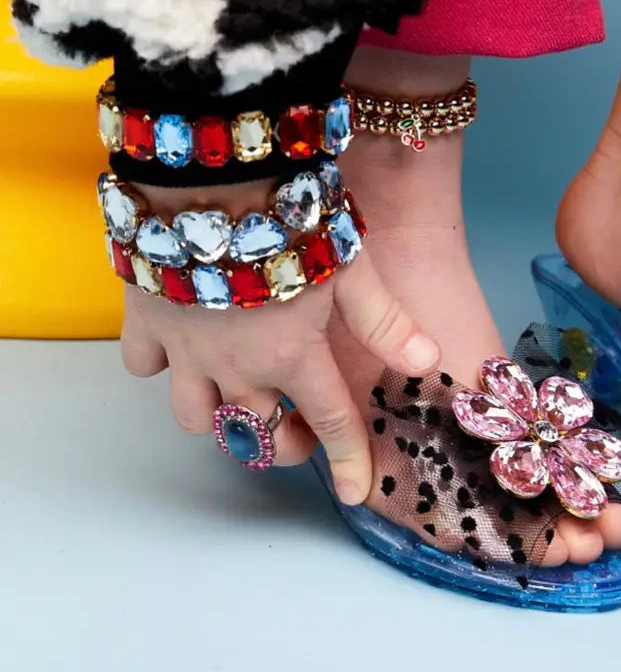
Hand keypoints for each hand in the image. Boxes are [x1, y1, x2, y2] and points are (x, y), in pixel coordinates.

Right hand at [119, 178, 439, 502]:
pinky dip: (161, 366)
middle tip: (301, 426)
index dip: (350, 461)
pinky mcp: (144, 320)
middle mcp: (235, 366)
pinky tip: (183, 346)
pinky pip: (143, 366)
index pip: (331, 423)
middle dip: (285, 442)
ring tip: (243, 395)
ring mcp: (184, 349)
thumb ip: (385, 321)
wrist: (213, 178)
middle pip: (258, 434)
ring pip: (196, 416)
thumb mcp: (351, 266)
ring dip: (222, 415)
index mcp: (293, 355)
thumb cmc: (289, 216)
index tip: (359, 493)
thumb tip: (427, 361)